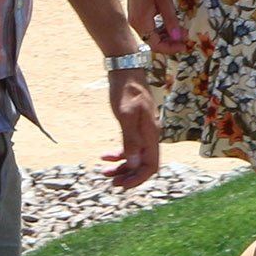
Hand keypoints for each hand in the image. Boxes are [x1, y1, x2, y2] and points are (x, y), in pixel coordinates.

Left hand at [103, 71, 159, 189]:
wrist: (126, 69)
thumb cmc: (126, 90)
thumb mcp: (126, 115)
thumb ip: (131, 140)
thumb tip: (135, 163)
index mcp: (151, 134)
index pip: (151, 166)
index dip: (138, 178)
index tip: (122, 185)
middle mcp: (150, 135)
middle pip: (144, 164)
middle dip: (128, 175)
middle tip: (109, 182)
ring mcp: (144, 131)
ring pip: (137, 157)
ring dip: (122, 167)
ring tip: (104, 171)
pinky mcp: (136, 125)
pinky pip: (131, 147)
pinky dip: (120, 154)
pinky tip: (104, 155)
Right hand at [126, 0, 186, 48]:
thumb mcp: (165, 1)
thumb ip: (171, 20)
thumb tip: (178, 38)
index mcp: (141, 22)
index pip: (155, 45)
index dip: (171, 48)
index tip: (185, 46)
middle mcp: (135, 24)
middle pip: (153, 42)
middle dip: (170, 43)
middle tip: (186, 38)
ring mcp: (134, 20)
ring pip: (151, 36)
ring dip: (166, 36)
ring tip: (181, 31)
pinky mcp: (136, 16)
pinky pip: (149, 28)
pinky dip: (160, 29)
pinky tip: (172, 25)